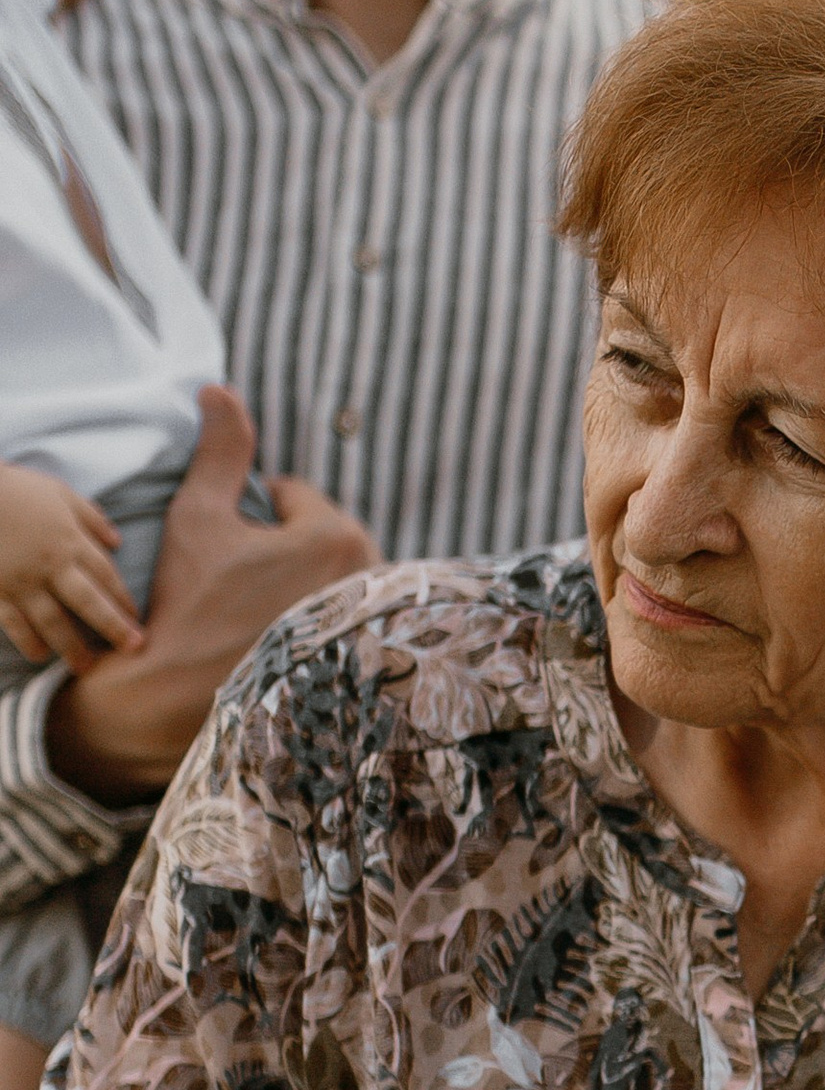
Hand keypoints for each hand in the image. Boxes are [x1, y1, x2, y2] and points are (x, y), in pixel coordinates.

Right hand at [0, 458, 139, 666]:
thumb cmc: (14, 489)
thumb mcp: (58, 493)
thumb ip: (90, 517)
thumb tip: (117, 541)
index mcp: (69, 540)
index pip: (105, 575)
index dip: (123, 599)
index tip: (137, 619)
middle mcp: (50, 565)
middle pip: (88, 602)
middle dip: (113, 627)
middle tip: (134, 649)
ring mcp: (21, 581)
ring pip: (52, 621)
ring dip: (71, 646)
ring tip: (85, 667)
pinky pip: (13, 622)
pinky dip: (27, 640)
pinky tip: (40, 655)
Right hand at [46, 387, 376, 797]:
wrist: (181, 700)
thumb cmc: (188, 606)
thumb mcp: (198, 517)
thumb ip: (222, 451)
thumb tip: (221, 389)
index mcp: (339, 534)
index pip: (297, 499)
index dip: (253, 522)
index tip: (228, 561)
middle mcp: (375, 577)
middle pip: (323, 541)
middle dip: (285, 555)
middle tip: (242, 594)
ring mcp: (379, 626)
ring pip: (336, 579)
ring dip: (305, 589)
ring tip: (262, 622)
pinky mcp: (375, 664)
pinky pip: (347, 622)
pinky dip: (323, 627)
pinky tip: (289, 648)